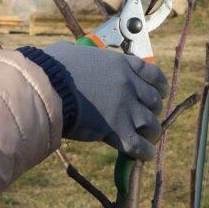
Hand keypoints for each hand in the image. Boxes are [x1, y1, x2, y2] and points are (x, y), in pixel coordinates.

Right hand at [43, 42, 168, 160]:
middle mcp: (128, 85)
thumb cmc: (53, 67)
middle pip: (154, 101)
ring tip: (149, 139)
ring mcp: (125, 108)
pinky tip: (144, 155)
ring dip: (152, 132)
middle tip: (149, 118)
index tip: (161, 92)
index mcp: (121, 64)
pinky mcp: (117, 130)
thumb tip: (74, 54)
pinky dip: (144, 152)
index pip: (152, 73)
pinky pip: (138, 145)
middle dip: (154, 111)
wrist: (47, 87)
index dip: (160, 85)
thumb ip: (84, 56)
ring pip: (151, 123)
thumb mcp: (75, 52)